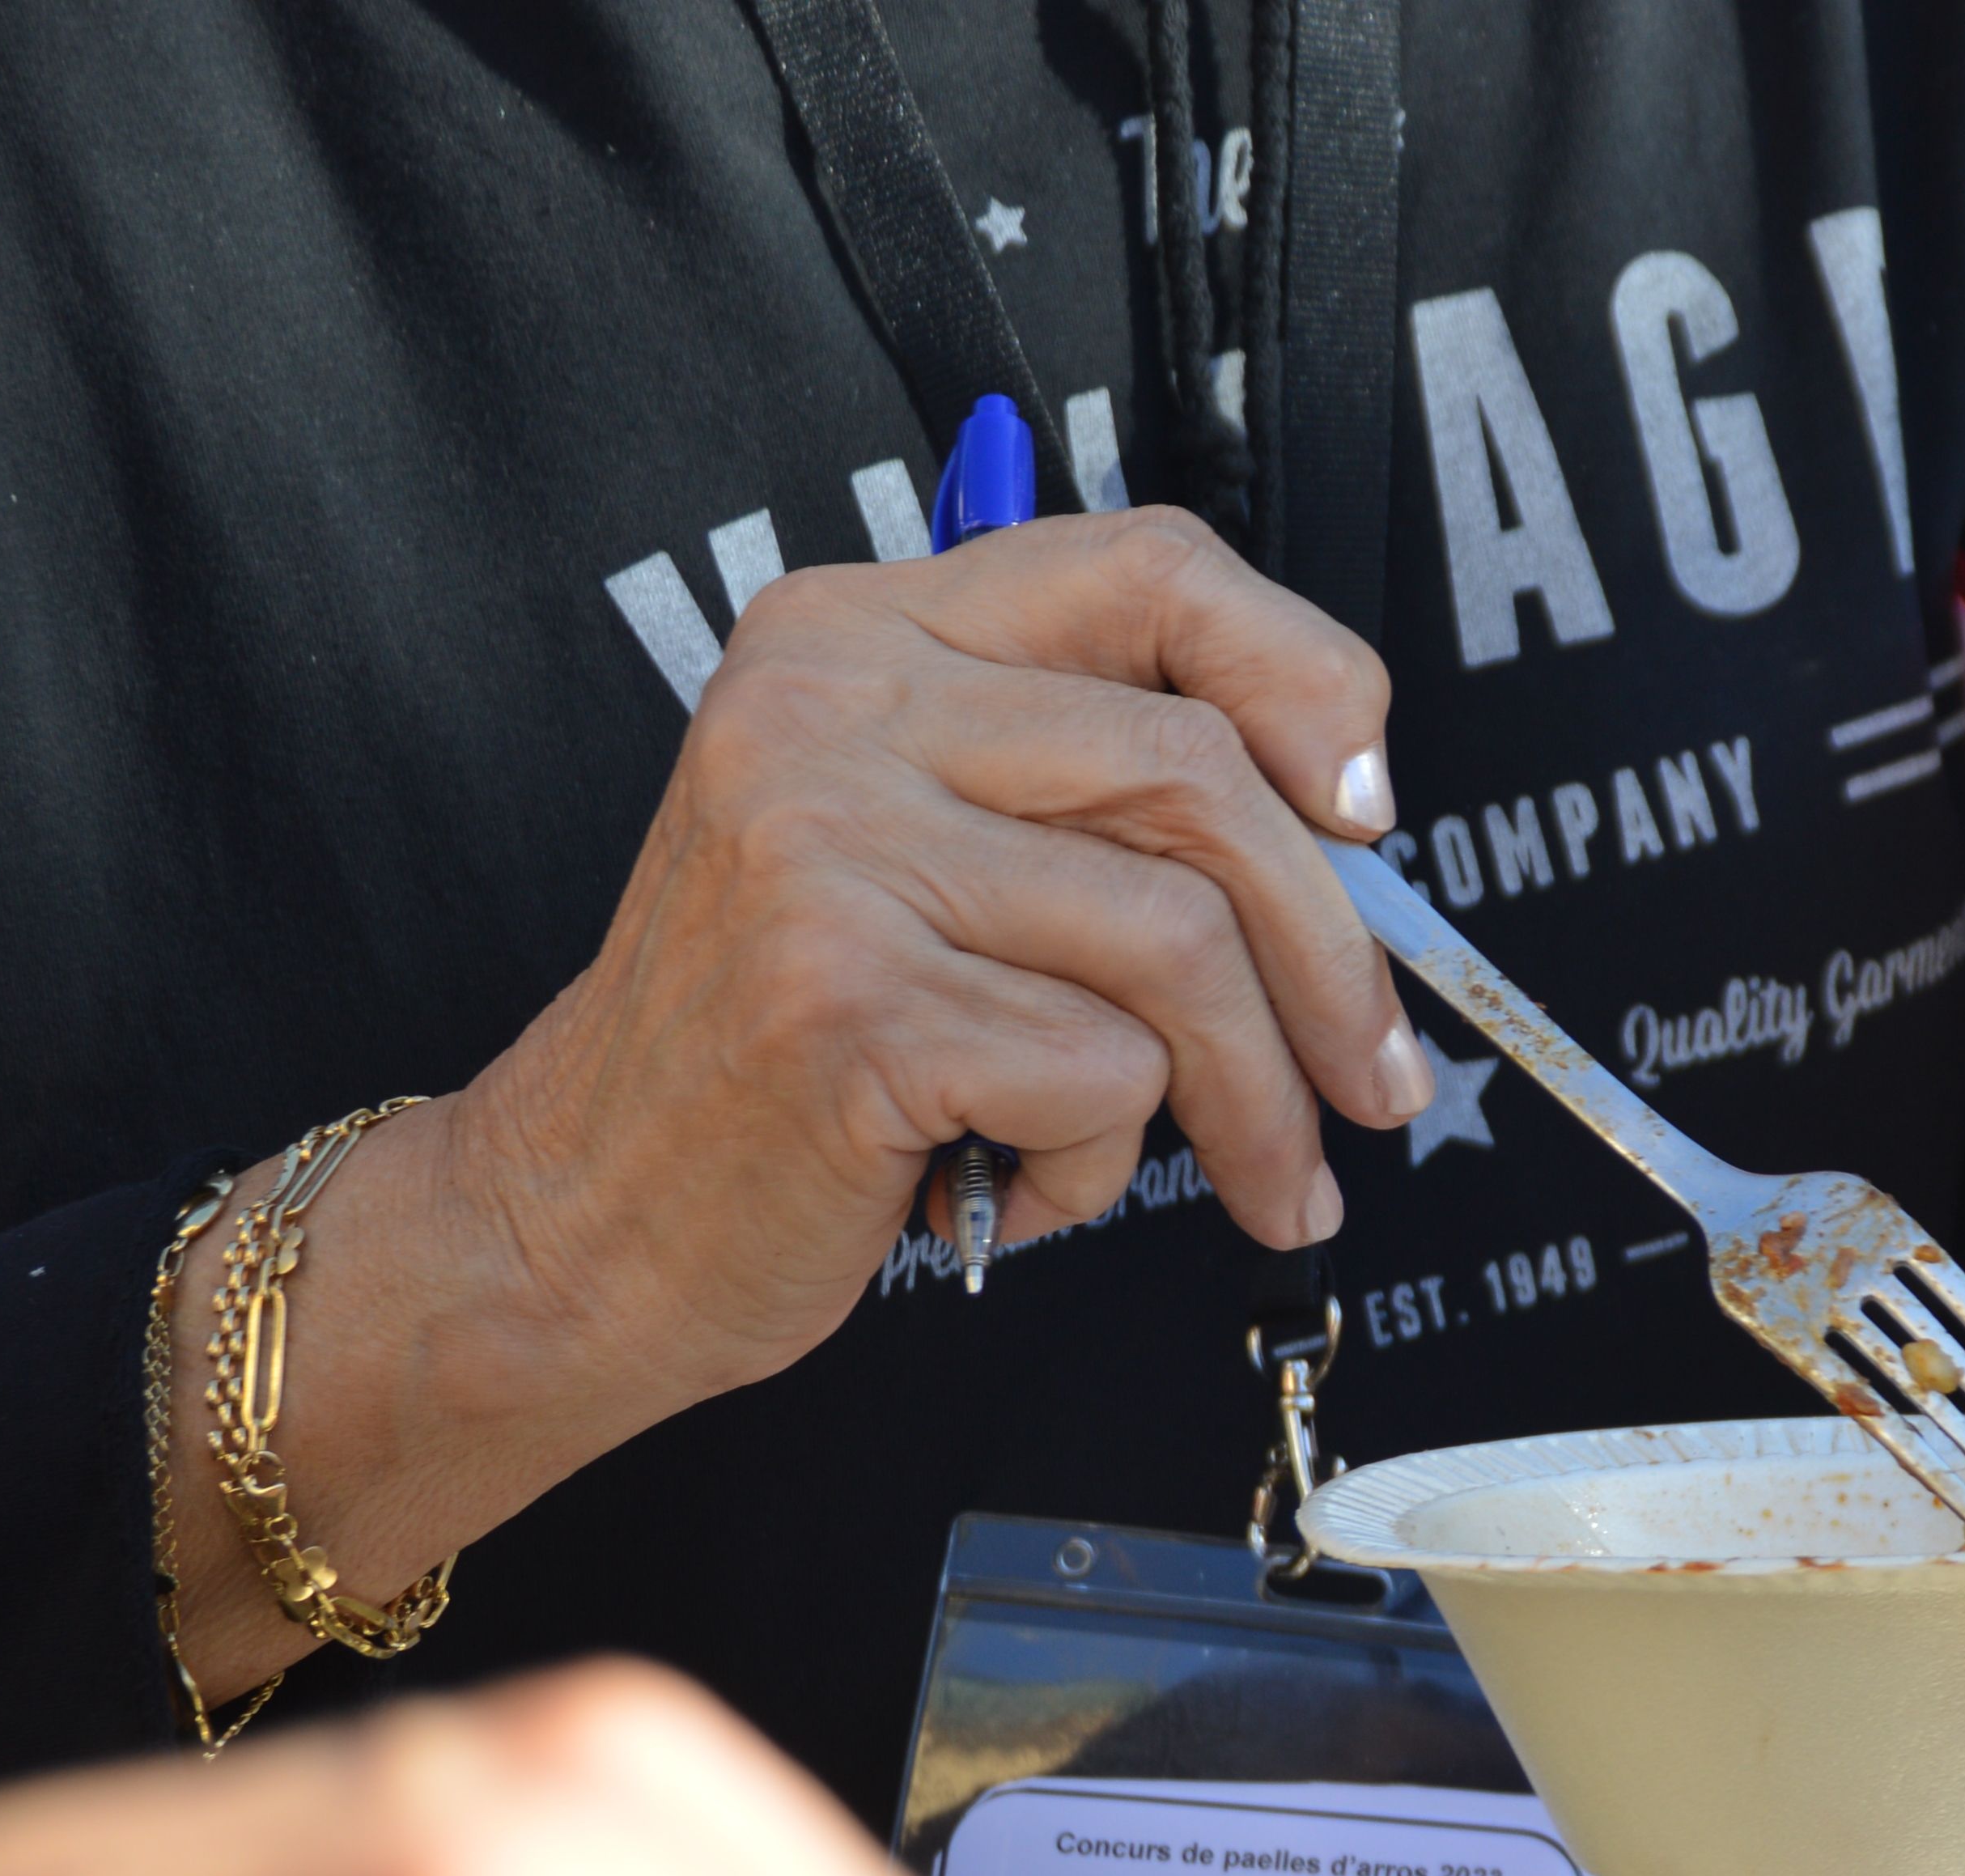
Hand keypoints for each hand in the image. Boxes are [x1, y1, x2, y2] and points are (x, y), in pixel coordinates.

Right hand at [161, 508, 1421, 1695]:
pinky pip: (1103, 1072)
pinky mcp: (848, 1003)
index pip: (1148, 569)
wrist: (584, 1216)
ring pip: (1180, 941)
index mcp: (859, 635)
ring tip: (1265, 1178)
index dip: (1305, 674)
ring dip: (1256, 1093)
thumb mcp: (924, 863)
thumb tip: (1353, 822)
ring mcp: (827, 848)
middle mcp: (832, 709)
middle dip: (1336, 960)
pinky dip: (1109, 1163)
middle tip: (1380, 1083)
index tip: (1374, 811)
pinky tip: (1026, 1182)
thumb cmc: (788, 1054)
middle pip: (1203, 776)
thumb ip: (1091, 800)